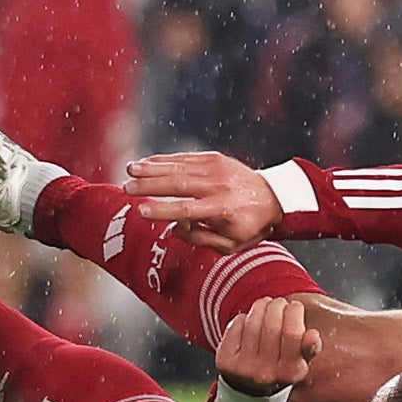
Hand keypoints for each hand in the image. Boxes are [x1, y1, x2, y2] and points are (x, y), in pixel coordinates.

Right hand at [127, 150, 281, 253]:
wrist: (274, 197)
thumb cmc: (250, 225)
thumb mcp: (231, 244)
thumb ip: (201, 238)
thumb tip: (175, 228)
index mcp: (222, 209)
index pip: (186, 209)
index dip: (162, 210)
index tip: (141, 211)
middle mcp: (217, 186)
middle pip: (177, 184)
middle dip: (149, 186)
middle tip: (127, 188)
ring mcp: (216, 169)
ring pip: (178, 167)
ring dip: (152, 168)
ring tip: (130, 170)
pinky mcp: (214, 158)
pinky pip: (186, 157)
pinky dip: (165, 159)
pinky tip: (147, 162)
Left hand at [214, 292, 321, 394]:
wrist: (248, 390)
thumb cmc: (278, 369)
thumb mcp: (299, 364)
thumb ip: (309, 349)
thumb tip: (313, 334)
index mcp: (290, 373)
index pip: (292, 333)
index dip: (294, 313)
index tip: (295, 306)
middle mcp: (266, 373)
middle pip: (271, 325)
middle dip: (277, 306)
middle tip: (279, 302)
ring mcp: (243, 367)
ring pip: (253, 323)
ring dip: (260, 306)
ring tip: (265, 303)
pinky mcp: (225, 361)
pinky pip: (236, 326)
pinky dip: (244, 317)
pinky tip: (250, 317)